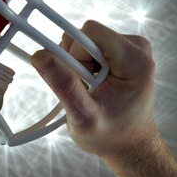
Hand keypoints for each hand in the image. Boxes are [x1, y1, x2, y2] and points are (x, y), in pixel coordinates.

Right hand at [31, 20, 159, 159]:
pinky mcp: (119, 49)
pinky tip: (90, 84)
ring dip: (77, 65)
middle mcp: (136, 48)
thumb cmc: (112, 134)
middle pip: (86, 36)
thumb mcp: (84, 117)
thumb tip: (40, 56)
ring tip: (88, 89)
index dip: (74, 53)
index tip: (76, 78)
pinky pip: (88, 46)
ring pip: (84, 40)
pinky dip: (82, 65)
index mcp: (136, 61)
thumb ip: (64, 86)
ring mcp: (129, 47)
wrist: (128, 143)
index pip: (91, 33)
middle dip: (75, 62)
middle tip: (84, 89)